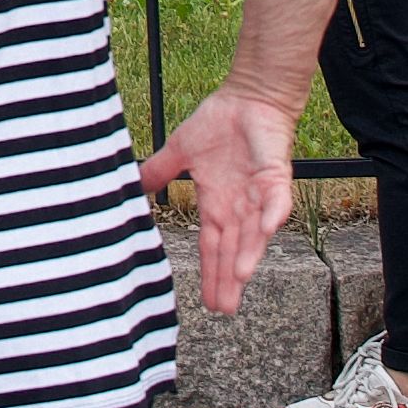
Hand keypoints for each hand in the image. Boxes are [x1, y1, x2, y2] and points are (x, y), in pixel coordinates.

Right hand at [136, 85, 298, 318]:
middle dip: (228, 278)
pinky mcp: (276, 176)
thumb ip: (159, 171)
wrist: (248, 98)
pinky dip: (273, 214)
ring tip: (239, 279)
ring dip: (249, 254)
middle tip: (224, 308)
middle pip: (233, 250)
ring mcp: (259, 194)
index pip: (212, 247)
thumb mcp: (181, 151)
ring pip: (255, 233)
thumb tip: (131, 185)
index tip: (208, 303)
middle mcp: (239, 206)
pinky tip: (268, 231)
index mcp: (217, 204)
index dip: (210, 273)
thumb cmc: (218, 124)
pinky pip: (277, 200)